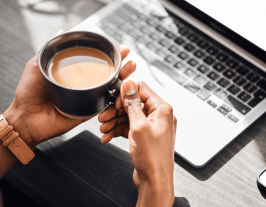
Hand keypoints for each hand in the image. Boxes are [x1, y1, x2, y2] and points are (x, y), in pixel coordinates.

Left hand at [4, 30, 135, 146]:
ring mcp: (87, 99)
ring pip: (110, 88)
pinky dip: (117, 99)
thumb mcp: (36, 66)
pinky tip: (124, 91)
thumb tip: (62, 31)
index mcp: (73, 74)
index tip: (119, 48)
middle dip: (121, 65)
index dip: (108, 54)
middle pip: (107, 74)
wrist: (26, 117)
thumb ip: (49, 50)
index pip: (95, 62)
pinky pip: (105, 105)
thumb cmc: (28, 93)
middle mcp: (83, 86)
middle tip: (129, 58)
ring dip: (124, 79)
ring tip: (131, 69)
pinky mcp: (88, 112)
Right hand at [99, 81, 175, 206]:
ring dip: (114, 121)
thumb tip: (129, 84)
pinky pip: (129, 127)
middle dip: (116, 110)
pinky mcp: (145, 135)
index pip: (142, 89)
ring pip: (129, 116)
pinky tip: (108, 136)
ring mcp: (152, 126)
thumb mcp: (138, 126)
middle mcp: (158, 116)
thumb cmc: (152, 157)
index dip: (126, 94)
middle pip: (133, 104)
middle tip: (104, 117)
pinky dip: (118, 130)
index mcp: (162, 109)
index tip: (115, 102)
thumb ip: (133, 103)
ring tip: (103, 129)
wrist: (154, 180)